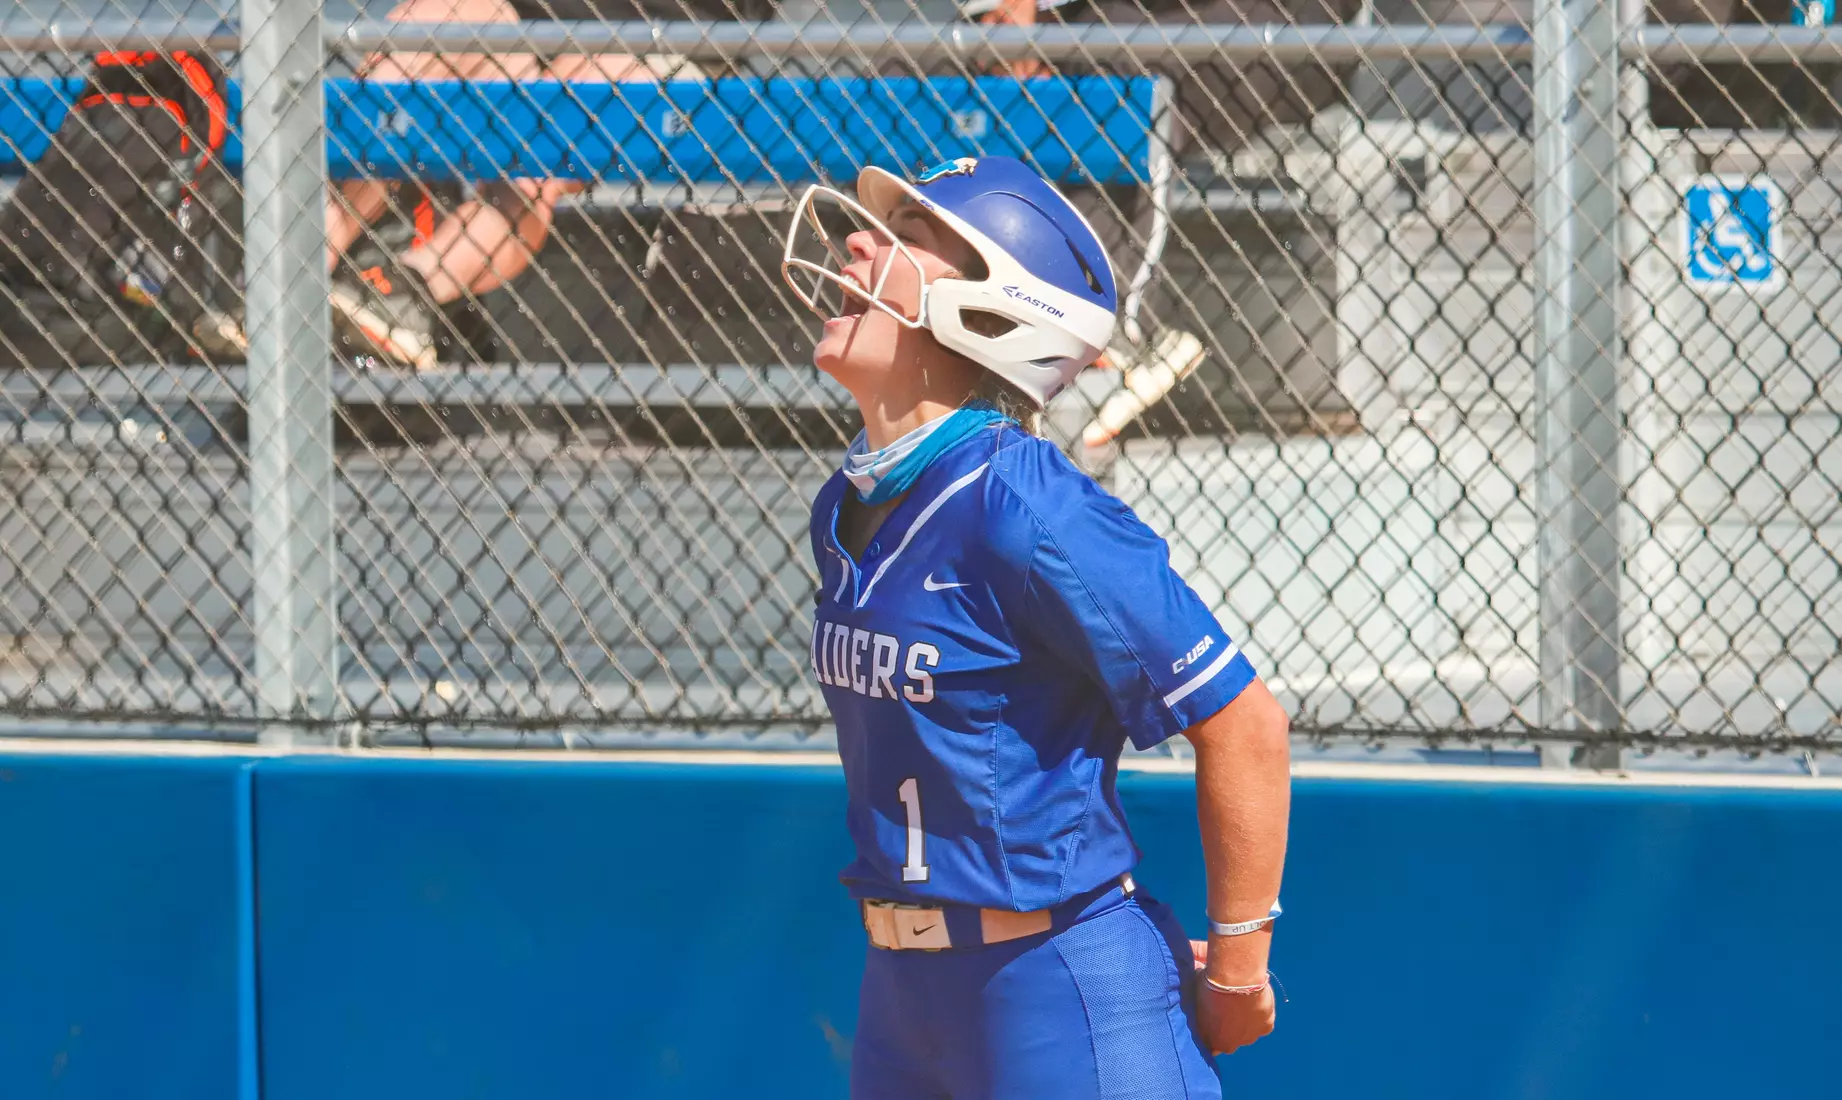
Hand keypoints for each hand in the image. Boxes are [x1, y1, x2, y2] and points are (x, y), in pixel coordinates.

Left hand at [1188, 939, 1276, 1055]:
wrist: (1235, 981)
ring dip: (1244, 1022)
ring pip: (1247, 1033)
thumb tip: (1190, 993)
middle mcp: (1229, 1046)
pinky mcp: (1265, 1028)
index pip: (1209, 1045)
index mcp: (1209, 1041)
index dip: (1210, 1031)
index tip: (1210, 1019)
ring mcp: (1248, 1038)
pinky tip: (1255, 1001)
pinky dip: (1260, 1015)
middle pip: (1229, 1041)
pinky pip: (1263, 1024)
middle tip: (1226, 1009)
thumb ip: (1196, 1005)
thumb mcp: (1195, 998)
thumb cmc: (1208, 987)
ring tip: (1242, 1002)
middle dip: (1228, 1029)